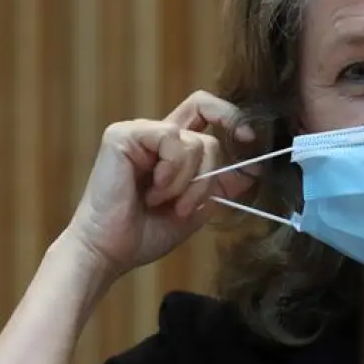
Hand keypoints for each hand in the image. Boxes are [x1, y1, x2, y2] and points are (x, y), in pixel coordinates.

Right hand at [63, 90, 256, 277]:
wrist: (111, 251)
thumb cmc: (145, 233)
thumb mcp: (197, 208)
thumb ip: (221, 185)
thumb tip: (253, 170)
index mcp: (172, 149)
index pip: (207, 112)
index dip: (232, 118)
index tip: (250, 139)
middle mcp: (156, 135)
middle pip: (209, 128)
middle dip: (211, 173)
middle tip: (189, 203)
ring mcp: (139, 132)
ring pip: (196, 142)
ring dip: (188, 182)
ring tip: (162, 202)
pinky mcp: (123, 135)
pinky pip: (172, 140)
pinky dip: (171, 172)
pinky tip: (152, 191)